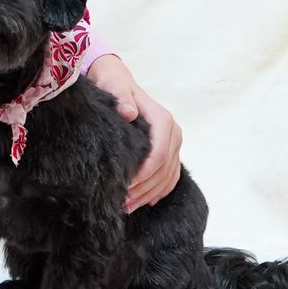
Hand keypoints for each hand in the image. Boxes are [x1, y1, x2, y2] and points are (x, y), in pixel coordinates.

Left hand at [87, 53, 181, 211]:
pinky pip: (170, 176)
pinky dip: (158, 191)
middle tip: (122, 203)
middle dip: (144, 189)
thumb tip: (128, 112)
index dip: (145, 173)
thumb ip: (121, 98)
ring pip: (168, 176)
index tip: (126, 186)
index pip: (159, 153)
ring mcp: (172, 143)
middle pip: (164, 169)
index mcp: (163, 120)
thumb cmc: (114, 85)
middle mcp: (172, 133)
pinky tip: (144, 202)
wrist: (118, 82)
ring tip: (127, 206)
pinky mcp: (168, 151)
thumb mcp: (114, 86)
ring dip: (149, 194)